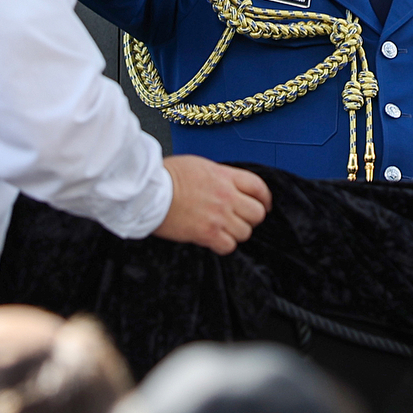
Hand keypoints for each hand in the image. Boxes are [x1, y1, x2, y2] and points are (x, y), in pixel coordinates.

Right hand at [153, 156, 271, 253]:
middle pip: (257, 213)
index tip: (263, 205)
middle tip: (239, 219)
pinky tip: (212, 239)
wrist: (148, 191)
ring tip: (221, 229)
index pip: (258, 187)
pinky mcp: (207, 233)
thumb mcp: (199, 166)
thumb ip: (220, 177)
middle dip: (250, 217)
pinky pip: (229, 246)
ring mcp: (218, 216)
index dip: (265, 199)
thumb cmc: (166, 176)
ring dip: (235, 233)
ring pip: (245, 232)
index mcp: (225, 176)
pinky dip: (223, 245)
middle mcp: (226, 196)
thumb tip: (228, 186)